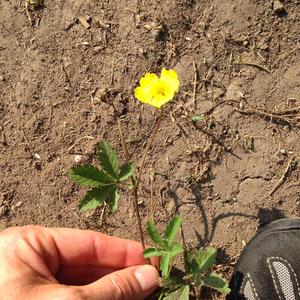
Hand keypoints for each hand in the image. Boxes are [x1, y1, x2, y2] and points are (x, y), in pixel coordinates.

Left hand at [0, 225, 158, 299]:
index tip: (151, 259)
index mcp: (29, 245)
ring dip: (114, 290)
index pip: (89, 242)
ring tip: (143, 292)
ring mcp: (34, 284)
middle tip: (152, 281)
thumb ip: (110, 289)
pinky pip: (75, 297)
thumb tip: (148, 276)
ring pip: (84, 284)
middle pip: (89, 263)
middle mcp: (32, 261)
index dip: (123, 251)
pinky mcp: (38, 298)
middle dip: (121, 273)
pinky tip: (121, 299)